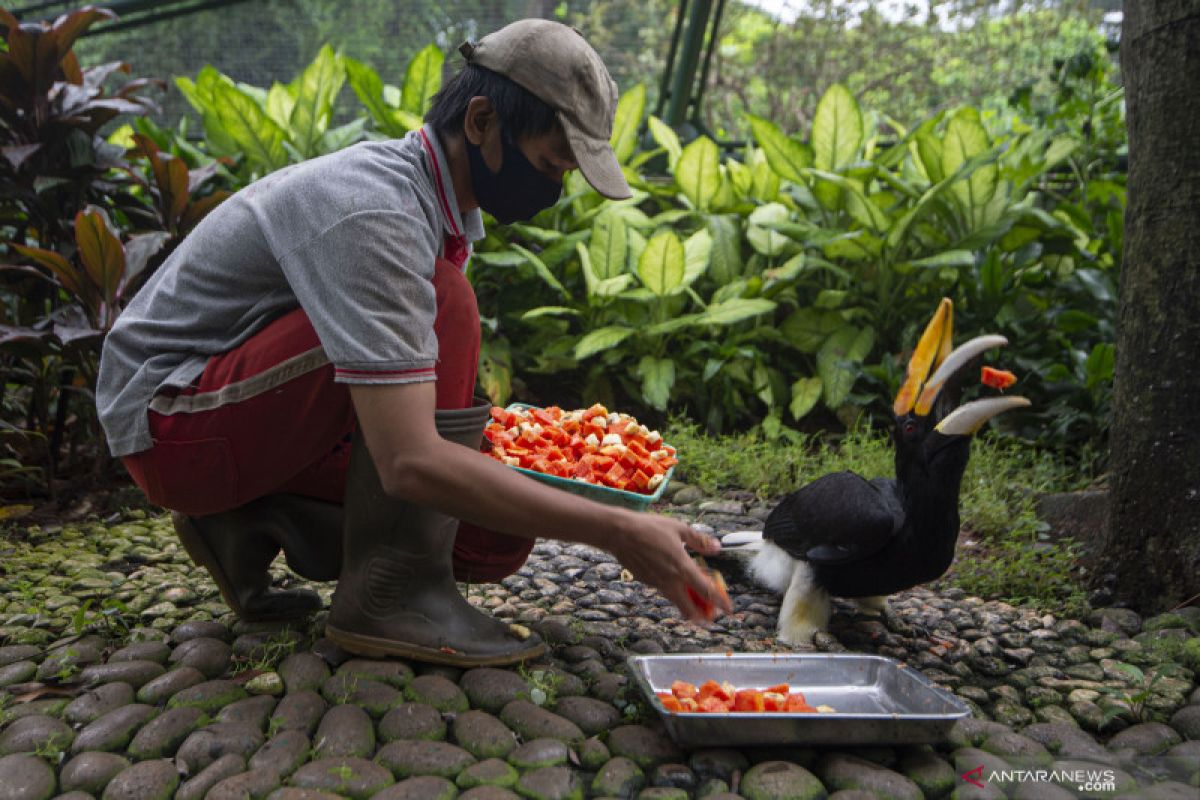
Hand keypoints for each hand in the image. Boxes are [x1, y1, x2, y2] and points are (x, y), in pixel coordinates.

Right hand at [609, 512, 732, 623]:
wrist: (619, 533)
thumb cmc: (649, 527)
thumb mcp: (679, 529)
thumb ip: (699, 541)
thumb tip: (717, 548)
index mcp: (682, 567)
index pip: (706, 591)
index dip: (720, 602)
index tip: (729, 610)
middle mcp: (670, 580)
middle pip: (689, 609)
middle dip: (702, 616)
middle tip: (710, 616)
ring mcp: (656, 583)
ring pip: (675, 601)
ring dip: (687, 605)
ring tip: (695, 600)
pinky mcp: (645, 581)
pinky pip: (664, 590)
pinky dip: (673, 591)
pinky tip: (673, 580)